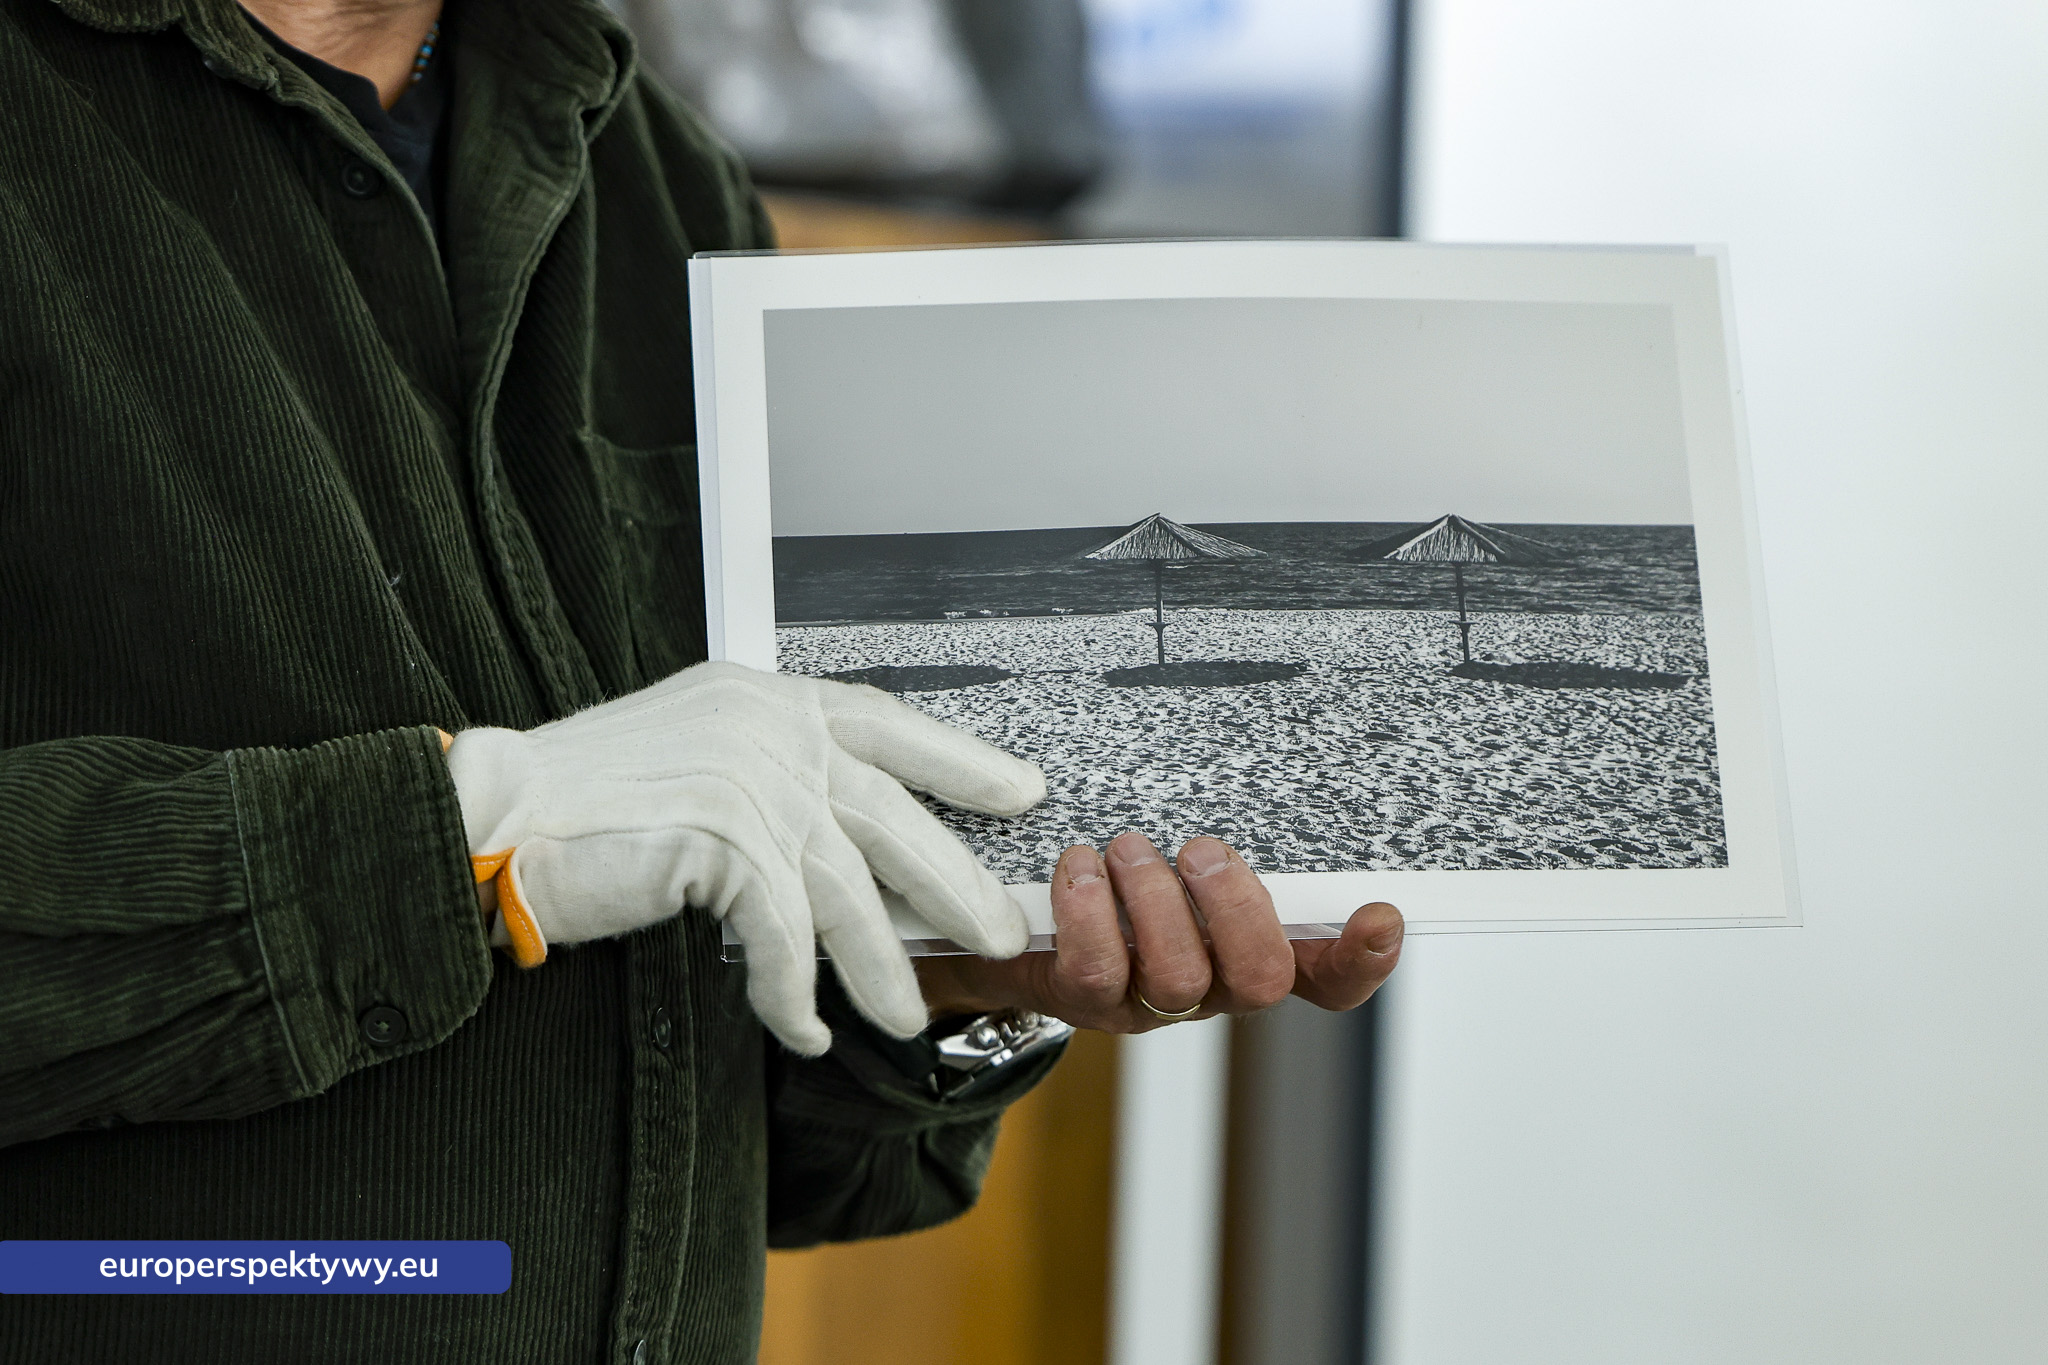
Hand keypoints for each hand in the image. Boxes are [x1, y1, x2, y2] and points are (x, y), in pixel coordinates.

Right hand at [446, 661, 1044, 1054]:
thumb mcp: (697, 753)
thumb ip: (771, 772)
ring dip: (880, 967)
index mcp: (766, 698)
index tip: (1021, 789)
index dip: (961, 759)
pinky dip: (795, 996)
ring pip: (848, 889)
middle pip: (891, 814)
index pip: (888, 721)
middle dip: (952, 882)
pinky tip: (805, 1031)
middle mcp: (768, 730)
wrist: (494, 816)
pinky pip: (786, 939)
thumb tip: (851, 838)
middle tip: (999, 931)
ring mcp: (751, 782)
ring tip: (905, 1019)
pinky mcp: (726, 843)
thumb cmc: (585, 798)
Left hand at [915, 831, 1402, 1031]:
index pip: (1328, 979)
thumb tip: (1263, 755)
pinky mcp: (1084, 1000)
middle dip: (1236, 908)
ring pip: (1179, 976)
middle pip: (1260, 981)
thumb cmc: (1113, 876)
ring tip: (1127, 847)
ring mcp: (1147, 1002)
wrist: (1010, 927)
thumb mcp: (1173, 855)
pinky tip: (1079, 864)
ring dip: (1153, 899)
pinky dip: (1089, 908)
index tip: (1378, 914)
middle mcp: (1209, 987)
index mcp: (1248, 952)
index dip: (1360, 959)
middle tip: (1200, 851)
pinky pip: (1098, 970)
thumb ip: (1216, 839)